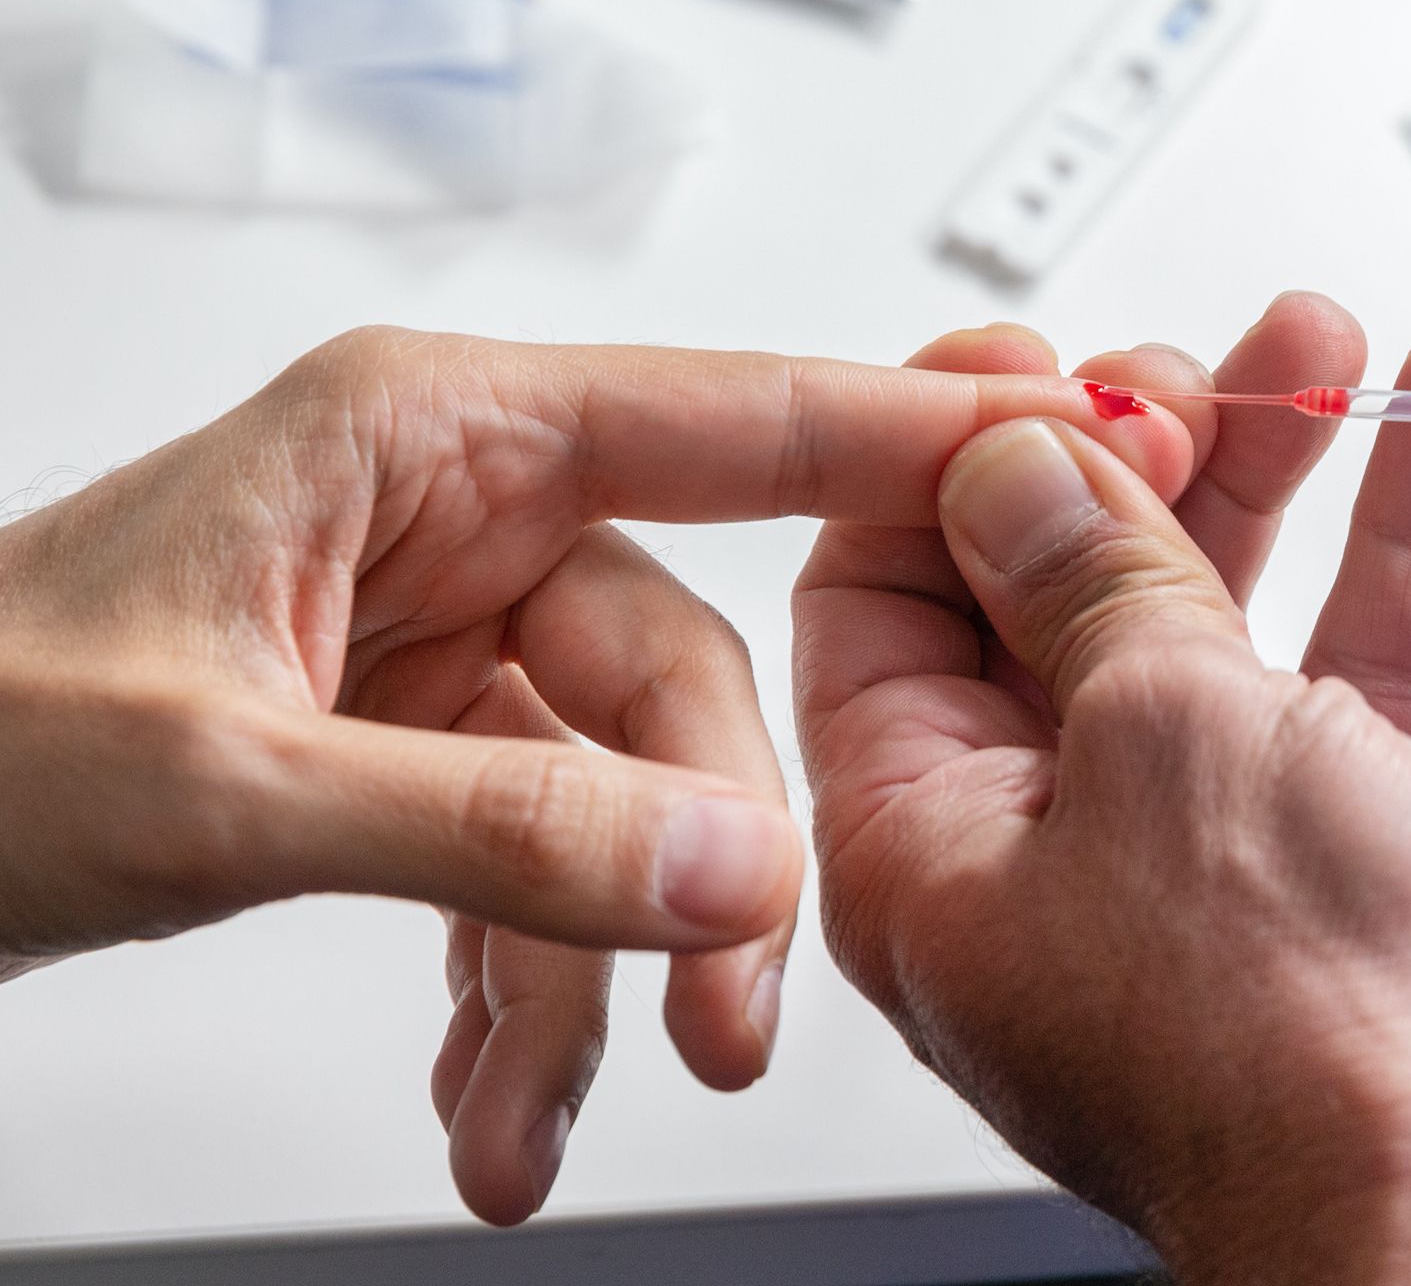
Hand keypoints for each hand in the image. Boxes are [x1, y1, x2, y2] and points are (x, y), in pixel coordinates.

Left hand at [0, 326, 1194, 1221]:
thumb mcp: (226, 778)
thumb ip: (501, 823)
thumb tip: (729, 869)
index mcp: (424, 441)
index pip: (730, 420)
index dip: (904, 441)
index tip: (1061, 457)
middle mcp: (455, 525)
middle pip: (684, 677)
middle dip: (704, 865)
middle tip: (728, 1016)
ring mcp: (438, 641)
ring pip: (621, 798)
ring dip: (591, 975)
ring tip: (551, 1113)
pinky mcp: (412, 747)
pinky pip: (535, 864)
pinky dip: (521, 994)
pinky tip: (494, 1101)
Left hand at [796, 296, 1410, 1283]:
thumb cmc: (1300, 1047)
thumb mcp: (1163, 735)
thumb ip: (1093, 575)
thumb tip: (1020, 462)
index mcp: (927, 831)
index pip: (882, 591)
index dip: (950, 452)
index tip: (1039, 356)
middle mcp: (1047, 837)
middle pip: (1058, 579)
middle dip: (1137, 445)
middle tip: (1197, 367)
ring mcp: (1198, 842)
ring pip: (1216, 606)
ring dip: (1279, 468)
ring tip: (1331, 350)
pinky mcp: (1332, 846)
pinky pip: (1343, 661)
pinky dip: (1394, 546)